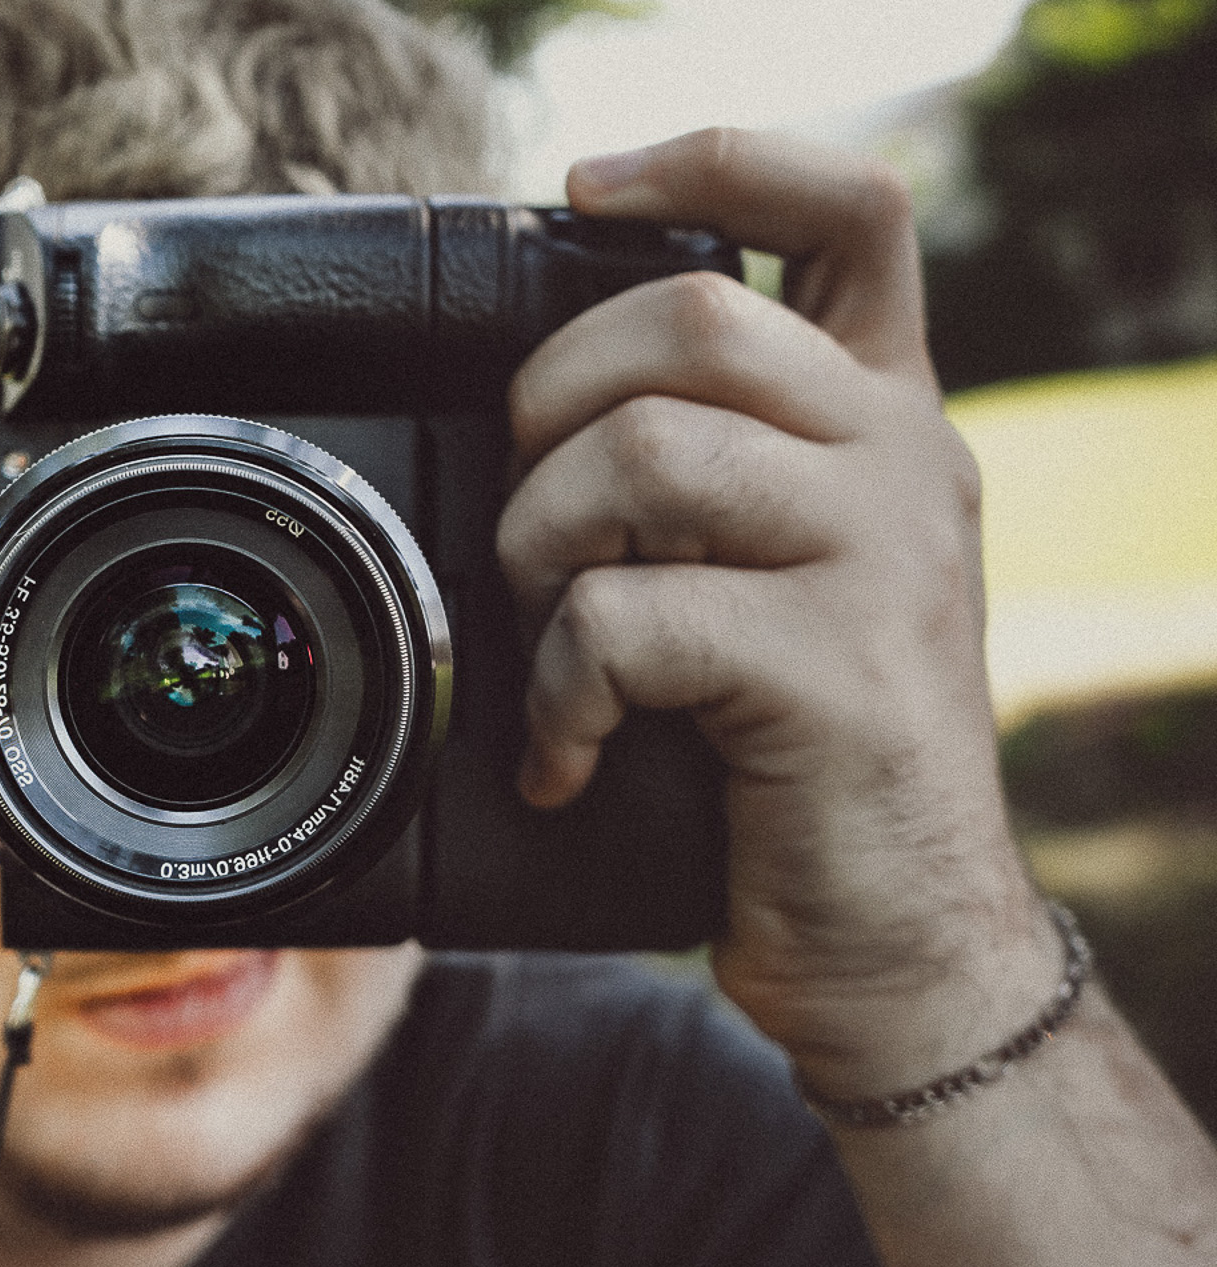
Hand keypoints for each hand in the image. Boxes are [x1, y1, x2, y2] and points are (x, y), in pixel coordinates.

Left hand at [498, 129, 1057, 1094]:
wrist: (895, 934)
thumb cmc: (793, 750)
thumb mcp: (779, 574)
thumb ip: (714, 469)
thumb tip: (547, 406)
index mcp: (884, 418)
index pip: (849, 211)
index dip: (716, 161)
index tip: (585, 190)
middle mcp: (903, 460)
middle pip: (687, 318)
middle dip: (551, 404)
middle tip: (535, 519)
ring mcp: (880, 558)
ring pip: (641, 455)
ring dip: (542, 551)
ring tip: (549, 640)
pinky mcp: (834, 669)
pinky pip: (625, 620)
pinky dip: (555, 696)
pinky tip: (565, 753)